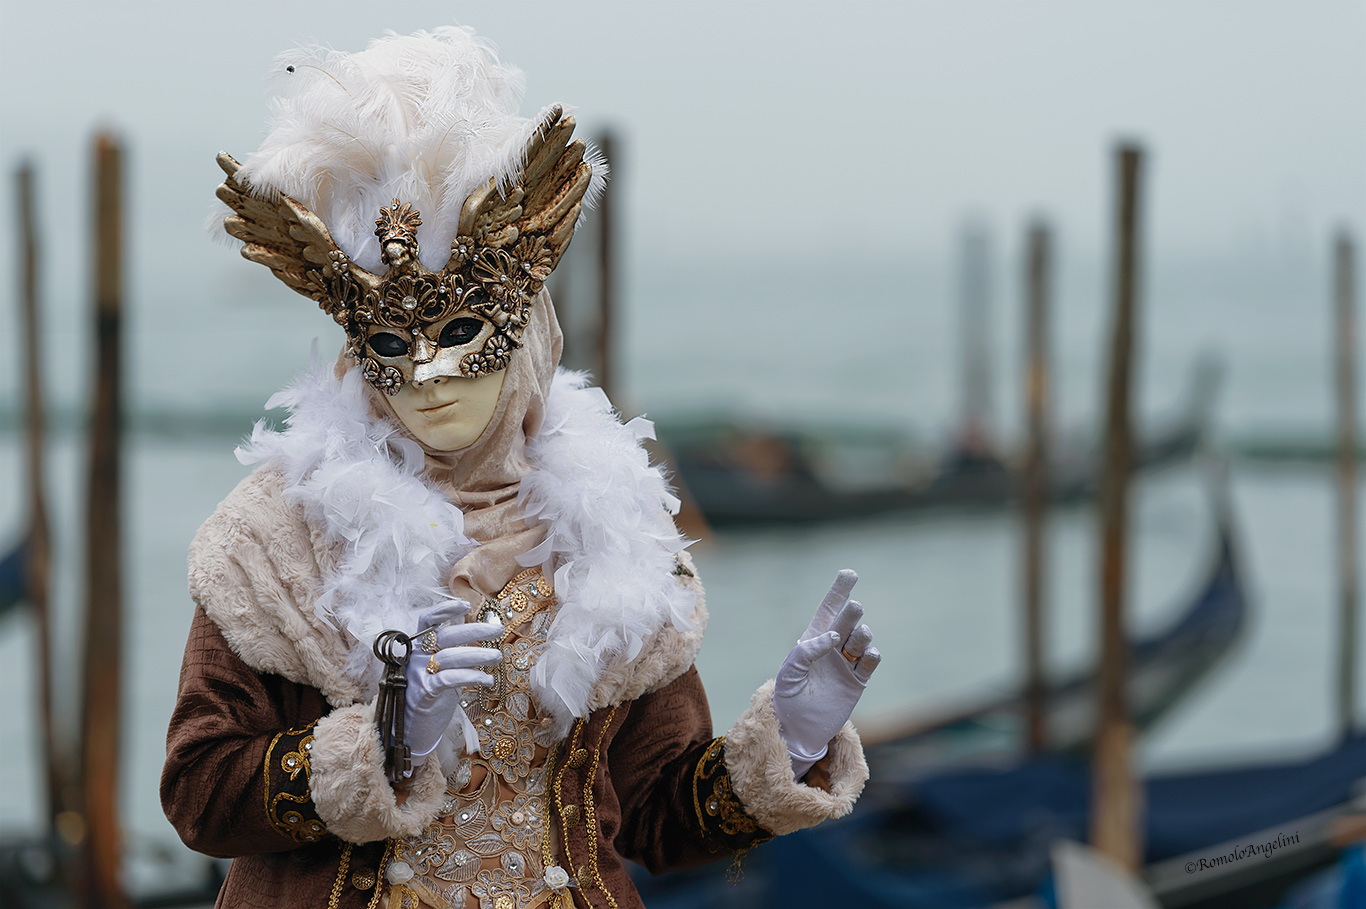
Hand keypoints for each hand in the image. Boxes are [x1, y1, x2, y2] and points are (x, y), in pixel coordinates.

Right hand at [403, 601, 502, 761]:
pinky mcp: (424, 694)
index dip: (444, 610)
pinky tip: (488, 681)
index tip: (466, 604)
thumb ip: (449, 647)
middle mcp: (415, 657)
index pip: (426, 620)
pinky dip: (471, 677)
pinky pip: (450, 679)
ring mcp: (418, 675)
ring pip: (450, 657)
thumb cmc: (430, 696)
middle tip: (498, 630)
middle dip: (474, 630)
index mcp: (418, 647)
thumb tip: (468, 622)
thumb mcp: (439, 668)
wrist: (411, 731)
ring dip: (478, 655)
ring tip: (498, 656)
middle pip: (445, 636)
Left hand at [772, 570, 880, 778]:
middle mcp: (832, 648)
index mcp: (812, 640)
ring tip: (859, 635)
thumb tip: (832, 637)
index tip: (849, 573)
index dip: (839, 591)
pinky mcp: (857, 682)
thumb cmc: (787, 697)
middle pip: (847, 622)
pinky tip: (870, 653)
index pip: (828, 610)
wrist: (797, 729)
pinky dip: (872, 656)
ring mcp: (846, 664)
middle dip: (852, 612)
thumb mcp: (788, 673)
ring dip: (862, 635)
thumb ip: (806, 652)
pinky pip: (870, 664)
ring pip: (861, 641)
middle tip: (854, 608)